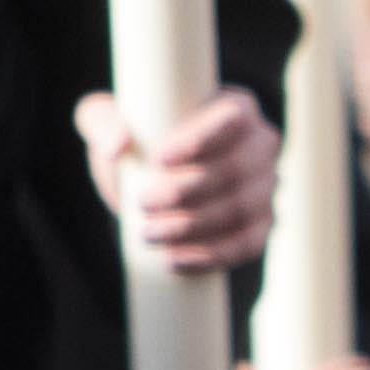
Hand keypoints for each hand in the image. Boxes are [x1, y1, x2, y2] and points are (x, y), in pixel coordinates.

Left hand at [74, 82, 280, 273]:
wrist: (150, 182)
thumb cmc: (138, 141)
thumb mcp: (112, 121)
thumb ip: (103, 120)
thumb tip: (118, 145)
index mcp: (237, 108)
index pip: (233, 118)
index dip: (201, 140)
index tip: (159, 161)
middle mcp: (262, 145)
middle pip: (237, 170)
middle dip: (188, 192)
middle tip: (144, 203)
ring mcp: (266, 188)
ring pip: (241, 211)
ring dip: (193, 227)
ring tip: (148, 234)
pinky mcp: (262, 225)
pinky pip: (247, 245)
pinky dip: (211, 257)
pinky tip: (174, 261)